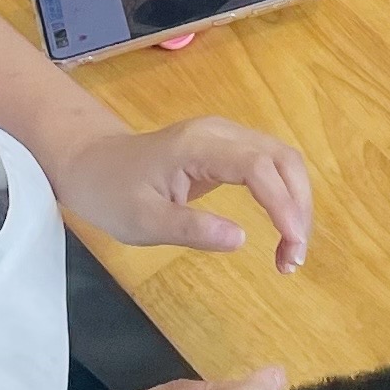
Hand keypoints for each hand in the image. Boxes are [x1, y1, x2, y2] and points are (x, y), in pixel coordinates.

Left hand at [53, 117, 313, 271]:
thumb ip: (191, 229)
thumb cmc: (111, 193)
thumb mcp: (142, 221)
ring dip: (296, 203)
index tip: (292, 245)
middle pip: (282, 159)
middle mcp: (220, 132)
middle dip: (298, 207)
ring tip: (290, 251)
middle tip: (293, 257)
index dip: (283, 204)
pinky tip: (283, 228)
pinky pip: (270, 166)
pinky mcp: (227, 149)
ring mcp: (225, 137)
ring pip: (282, 161)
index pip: (258, 167)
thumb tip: (241, 239)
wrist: (91, 163)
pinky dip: (284, 197)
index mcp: (198, 146)